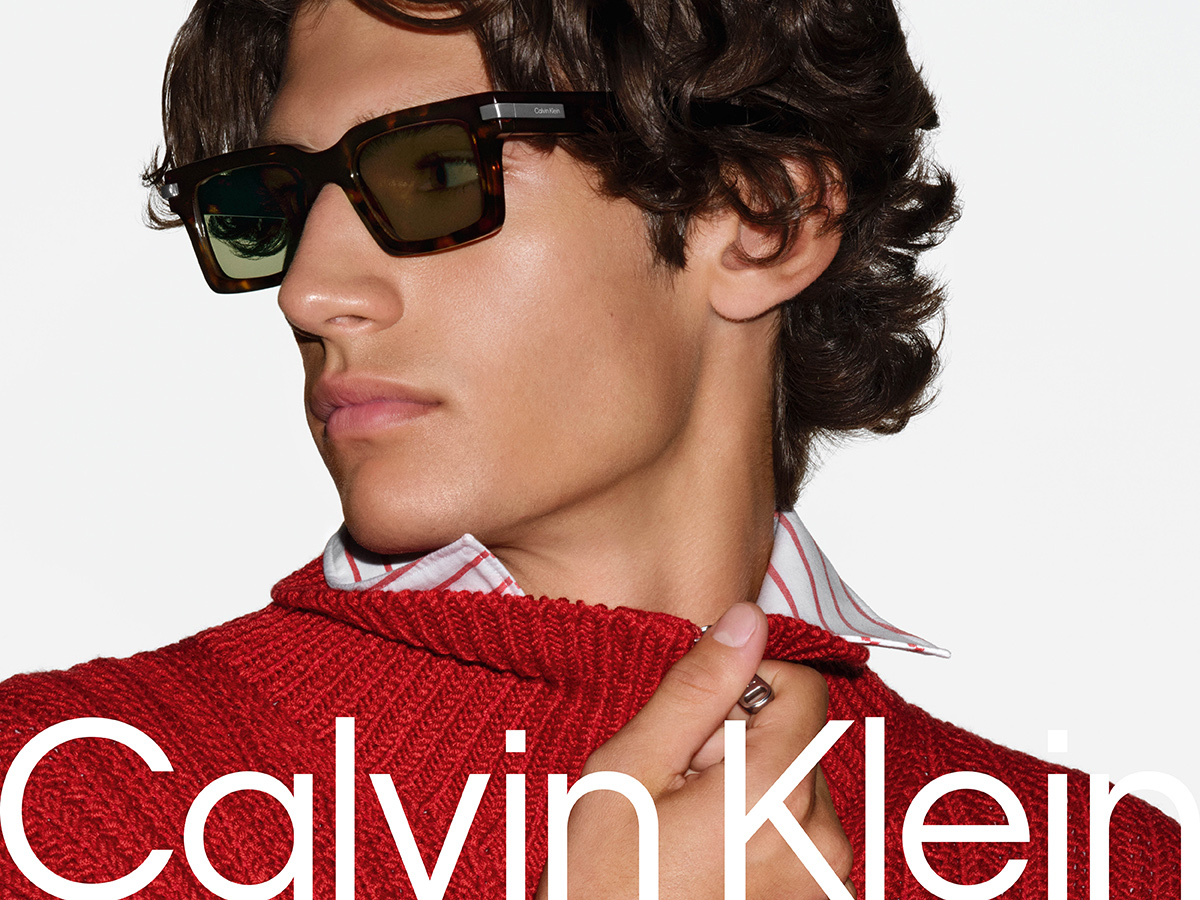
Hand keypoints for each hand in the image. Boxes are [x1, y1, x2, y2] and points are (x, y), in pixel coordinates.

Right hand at [535, 602, 853, 898]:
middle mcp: (820, 839)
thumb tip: (747, 621)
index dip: (741, 689)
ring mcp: (823, 879)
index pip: (801, 686)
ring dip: (749, 790)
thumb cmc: (601, 887)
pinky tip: (709, 861)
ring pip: (795, 782)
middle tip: (677, 792)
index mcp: (775, 794)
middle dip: (739, 746)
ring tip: (690, 833)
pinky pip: (799, 831)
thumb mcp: (631, 769)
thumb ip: (697, 688)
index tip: (694, 728)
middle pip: (796, 736)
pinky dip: (760, 830)